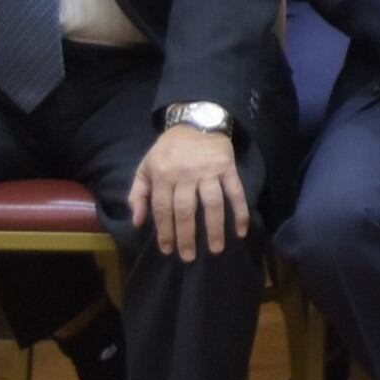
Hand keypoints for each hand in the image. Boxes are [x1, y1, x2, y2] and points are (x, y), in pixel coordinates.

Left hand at [134, 121, 249, 260]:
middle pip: (186, 210)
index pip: (162, 208)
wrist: (196, 122)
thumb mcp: (146, 167)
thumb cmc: (168, 150)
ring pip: (212, 204)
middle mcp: (185, 174)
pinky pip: (235, 192)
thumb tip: (138, 222)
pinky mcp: (227, 167)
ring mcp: (208, 171)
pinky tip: (241, 230)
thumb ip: (139, 194)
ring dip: (215, 228)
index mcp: (162, 174)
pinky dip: (240, 211)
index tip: (168, 250)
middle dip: (187, 236)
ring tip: (216, 249)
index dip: (164, 231)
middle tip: (189, 257)